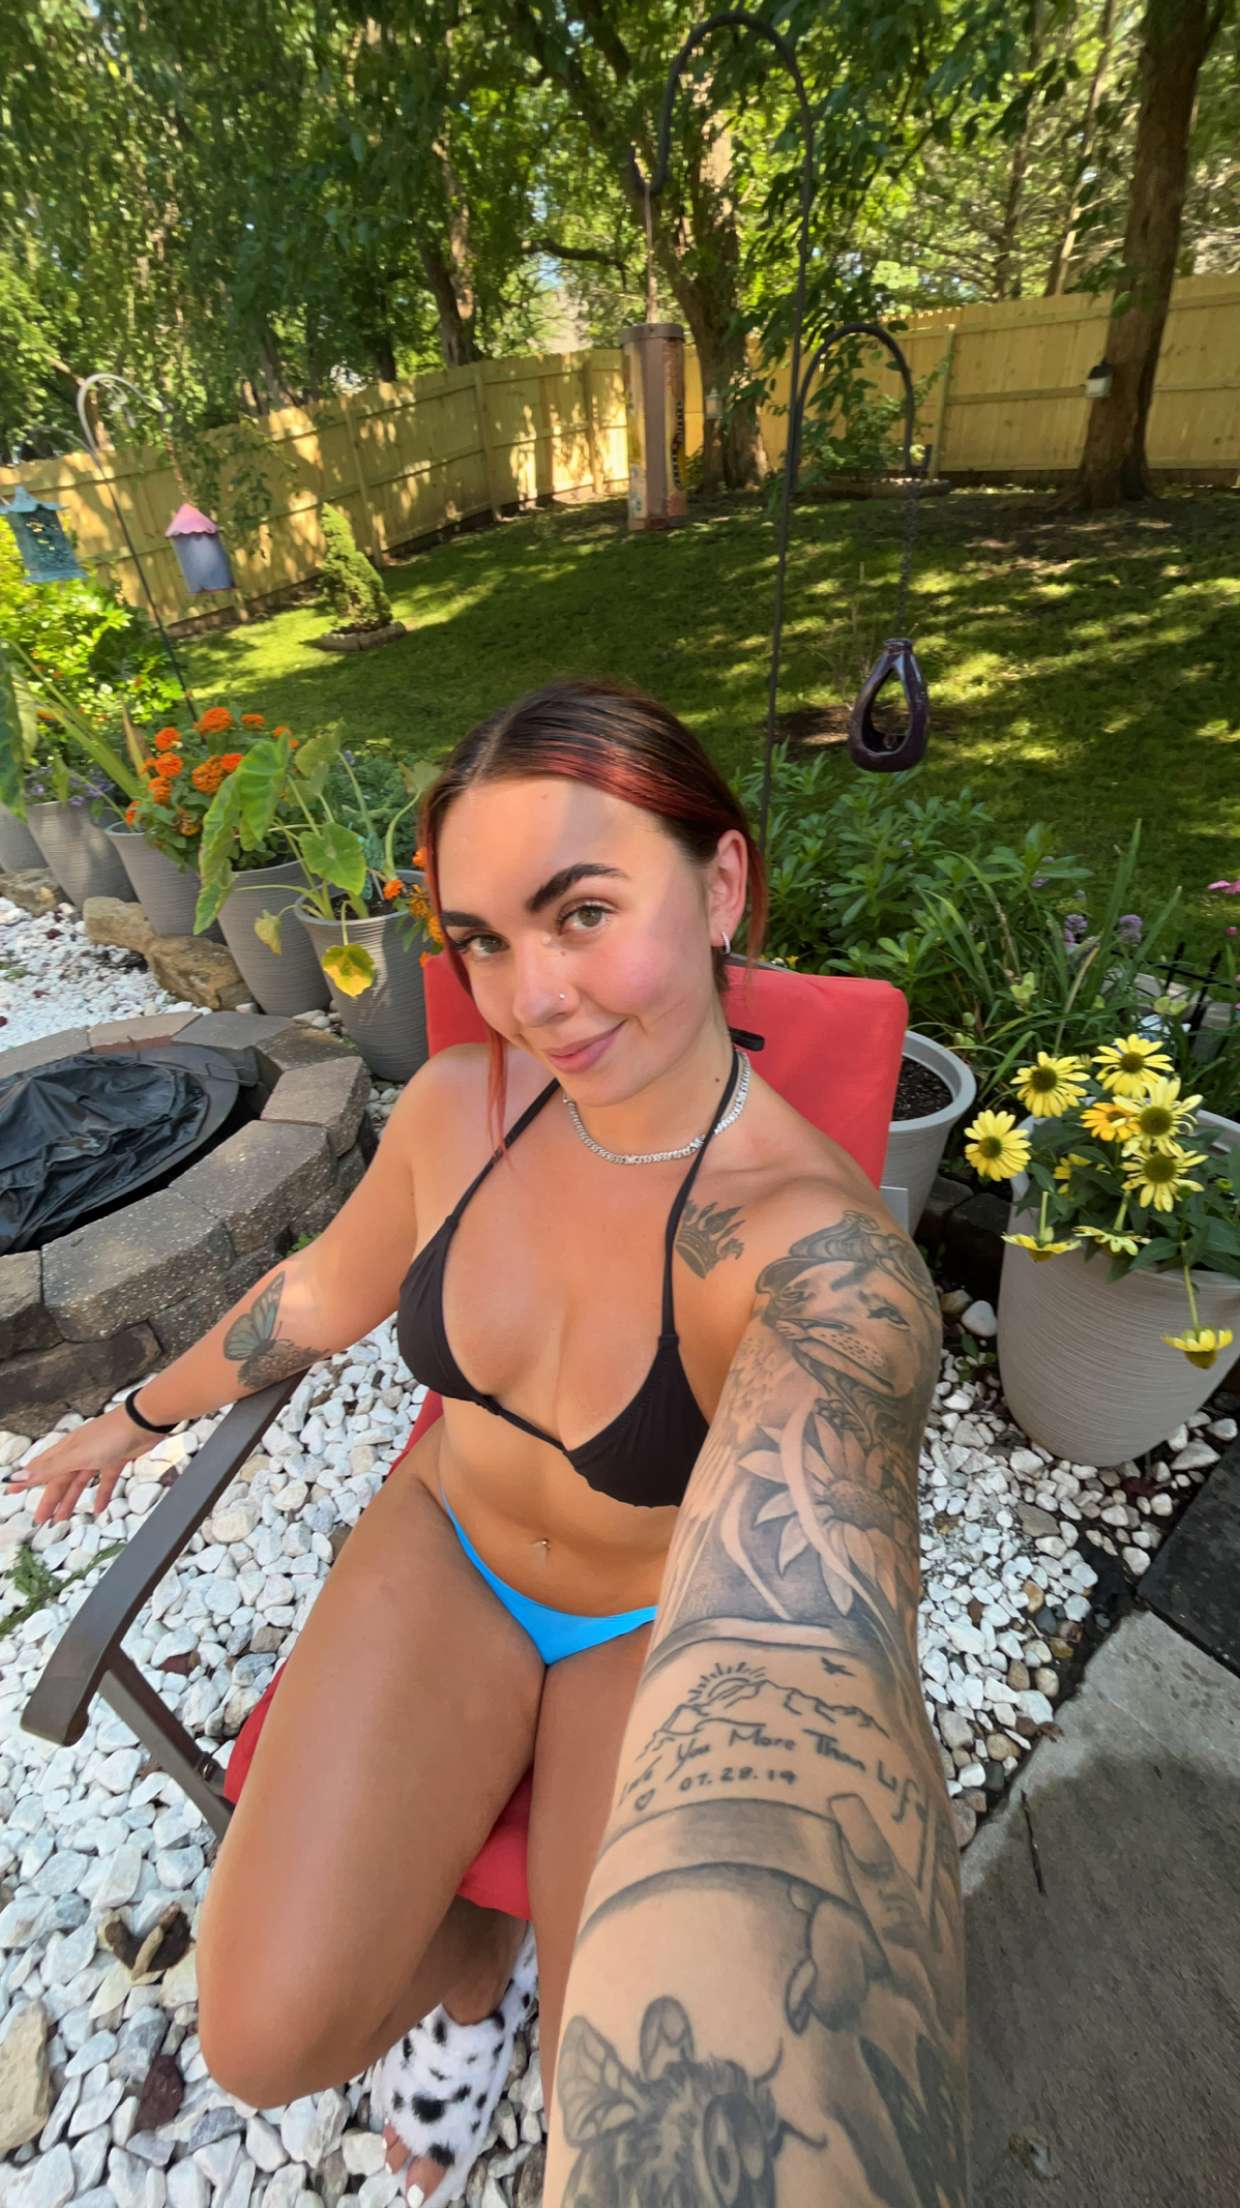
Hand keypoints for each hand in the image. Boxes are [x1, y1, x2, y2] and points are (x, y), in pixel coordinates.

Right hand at [4, 1403, 157, 1526]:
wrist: (145, 1422)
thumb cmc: (111, 1435)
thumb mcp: (77, 1456)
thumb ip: (50, 1468)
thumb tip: (20, 1475)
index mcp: (67, 1450)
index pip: (41, 1467)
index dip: (26, 1479)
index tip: (11, 1489)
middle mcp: (80, 1452)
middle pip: (60, 1479)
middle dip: (50, 1499)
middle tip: (41, 1518)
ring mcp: (98, 1455)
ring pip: (80, 1482)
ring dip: (72, 1500)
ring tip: (63, 1519)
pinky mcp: (116, 1459)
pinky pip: (105, 1481)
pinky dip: (102, 1494)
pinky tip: (99, 1509)